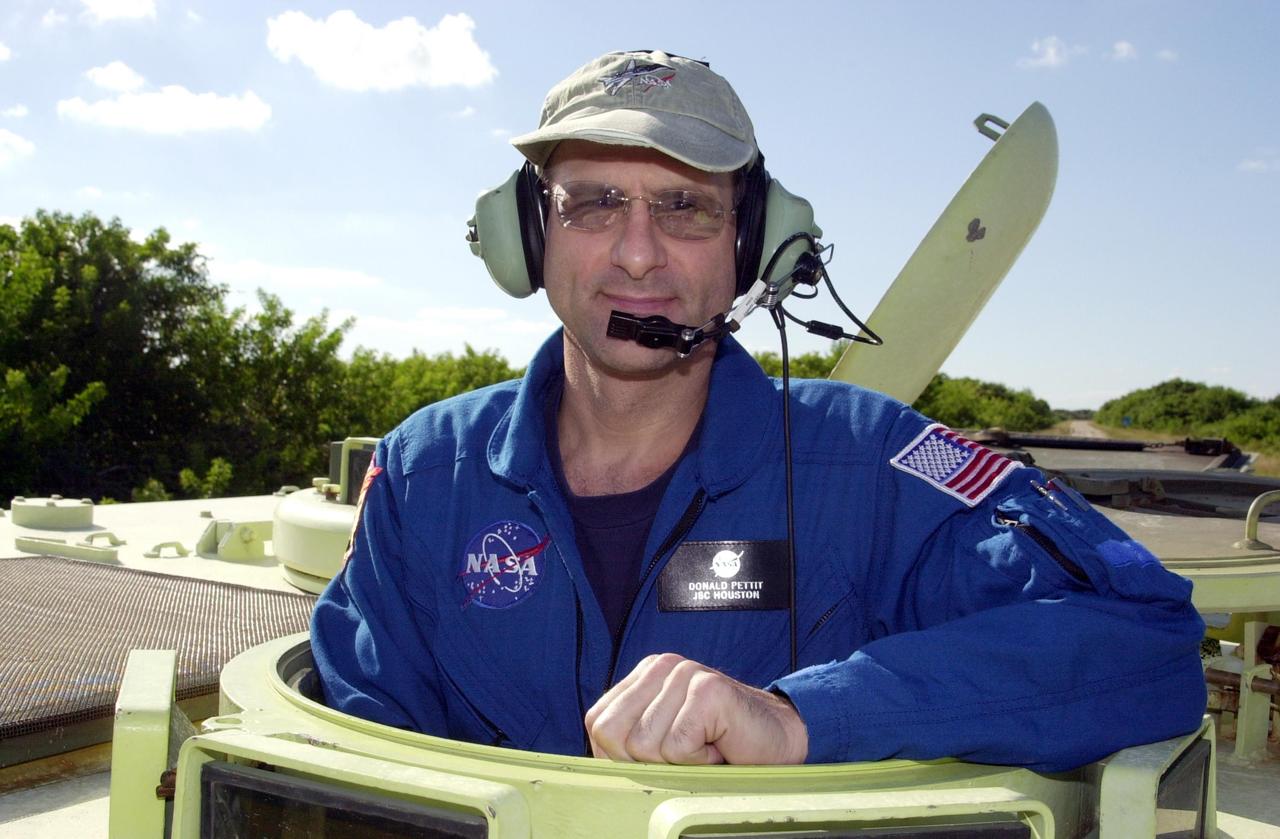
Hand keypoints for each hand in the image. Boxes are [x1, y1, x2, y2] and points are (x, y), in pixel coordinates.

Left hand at [584, 653, 807, 764]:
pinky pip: (678, 748)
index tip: (656, 760)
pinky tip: (719, 746)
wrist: (777, 742)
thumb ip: (626, 742)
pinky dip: (699, 762)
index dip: (618, 756)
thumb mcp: (662, 742)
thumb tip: (593, 768)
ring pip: (646, 746)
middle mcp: (661, 666)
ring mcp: (685, 674)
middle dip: (645, 762)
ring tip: (705, 747)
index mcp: (644, 675)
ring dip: (678, 763)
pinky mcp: (708, 691)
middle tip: (683, 754)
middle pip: (614, 735)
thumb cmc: (720, 747)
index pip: (598, 723)